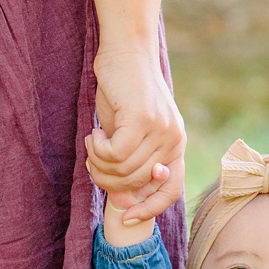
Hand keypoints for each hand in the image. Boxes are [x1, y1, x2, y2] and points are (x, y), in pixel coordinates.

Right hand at [87, 44, 186, 226]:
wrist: (126, 51)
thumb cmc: (124, 92)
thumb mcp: (127, 133)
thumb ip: (128, 165)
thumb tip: (122, 204)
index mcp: (176, 145)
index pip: (171, 191)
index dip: (149, 208)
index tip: (126, 217)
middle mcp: (174, 140)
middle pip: (136, 183)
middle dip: (107, 178)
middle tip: (92, 158)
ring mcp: (161, 130)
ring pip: (123, 170)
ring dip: (99, 162)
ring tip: (93, 143)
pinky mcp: (143, 120)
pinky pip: (115, 154)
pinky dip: (98, 149)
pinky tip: (94, 133)